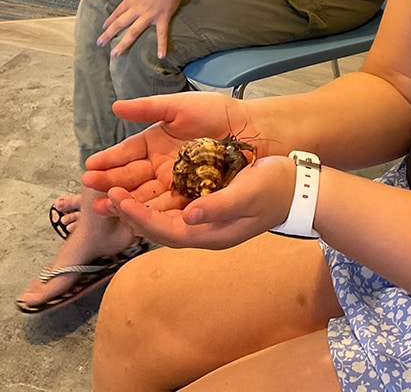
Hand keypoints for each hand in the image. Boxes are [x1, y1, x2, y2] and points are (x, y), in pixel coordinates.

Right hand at [83, 92, 269, 209]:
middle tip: (89, 187)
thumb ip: (149, 107)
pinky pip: (167, 207)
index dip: (109, 159)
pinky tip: (132, 215)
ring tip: (103, 203)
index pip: (127, 153)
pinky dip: (149, 211)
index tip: (90, 165)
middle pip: (131, 177)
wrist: (252, 129)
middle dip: (109, 182)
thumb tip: (116, 106)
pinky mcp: (190, 196)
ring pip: (144, 195)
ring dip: (124, 200)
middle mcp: (161, 165)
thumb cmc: (218, 113)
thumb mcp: (181, 107)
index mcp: (155, 143)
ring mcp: (175, 182)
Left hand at [96, 0, 182, 58]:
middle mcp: (136, 10)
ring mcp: (149, 16)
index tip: (103, 28)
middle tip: (100, 44)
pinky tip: (161, 56)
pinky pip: (162, 34)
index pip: (116, 13)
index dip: (109, 21)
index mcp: (130, 0)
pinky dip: (161, 45)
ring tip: (115, 54)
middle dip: (108, 35)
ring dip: (123, 44)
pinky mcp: (162, 18)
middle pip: (119, 24)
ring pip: (133, 32)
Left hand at [104, 155, 294, 249]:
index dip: (140, 217)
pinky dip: (153, 197)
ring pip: (162, 217)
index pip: (166, 230)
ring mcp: (205, 219)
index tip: (119, 200)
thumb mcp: (250, 192)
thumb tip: (190, 215)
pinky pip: (173, 206)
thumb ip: (220, 205)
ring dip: (137, 205)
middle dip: (130, 212)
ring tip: (112, 190)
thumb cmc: (276, 187)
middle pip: (158, 227)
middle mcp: (204, 230)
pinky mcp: (208, 205)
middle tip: (104, 194)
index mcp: (212, 233)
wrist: (298, 187)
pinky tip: (141, 184)